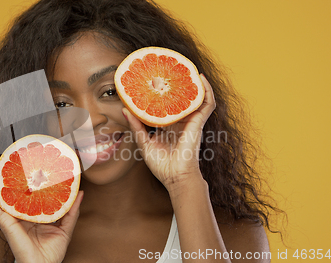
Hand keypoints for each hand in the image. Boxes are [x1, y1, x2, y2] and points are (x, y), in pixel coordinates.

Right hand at [0, 175, 83, 262]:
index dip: (25, 183)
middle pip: (10, 195)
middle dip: (9, 179)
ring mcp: (10, 219)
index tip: (30, 168)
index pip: (25, 196)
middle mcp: (19, 216)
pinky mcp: (5, 223)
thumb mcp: (65, 227)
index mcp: (31, 216)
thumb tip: (81, 193)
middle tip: (14, 163)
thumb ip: (72, 210)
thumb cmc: (52, 252)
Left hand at [123, 74, 215, 188]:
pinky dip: (207, 90)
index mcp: (168, 125)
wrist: (175, 177)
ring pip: (195, 97)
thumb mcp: (143, 142)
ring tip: (187, 68)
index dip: (161, 92)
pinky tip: (201, 78)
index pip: (166, 104)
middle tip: (168, 68)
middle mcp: (180, 121)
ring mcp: (190, 121)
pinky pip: (206, 103)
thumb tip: (124, 109)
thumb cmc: (161, 164)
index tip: (152, 79)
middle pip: (180, 97)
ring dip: (193, 82)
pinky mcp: (198, 123)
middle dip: (176, 83)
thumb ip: (136, 126)